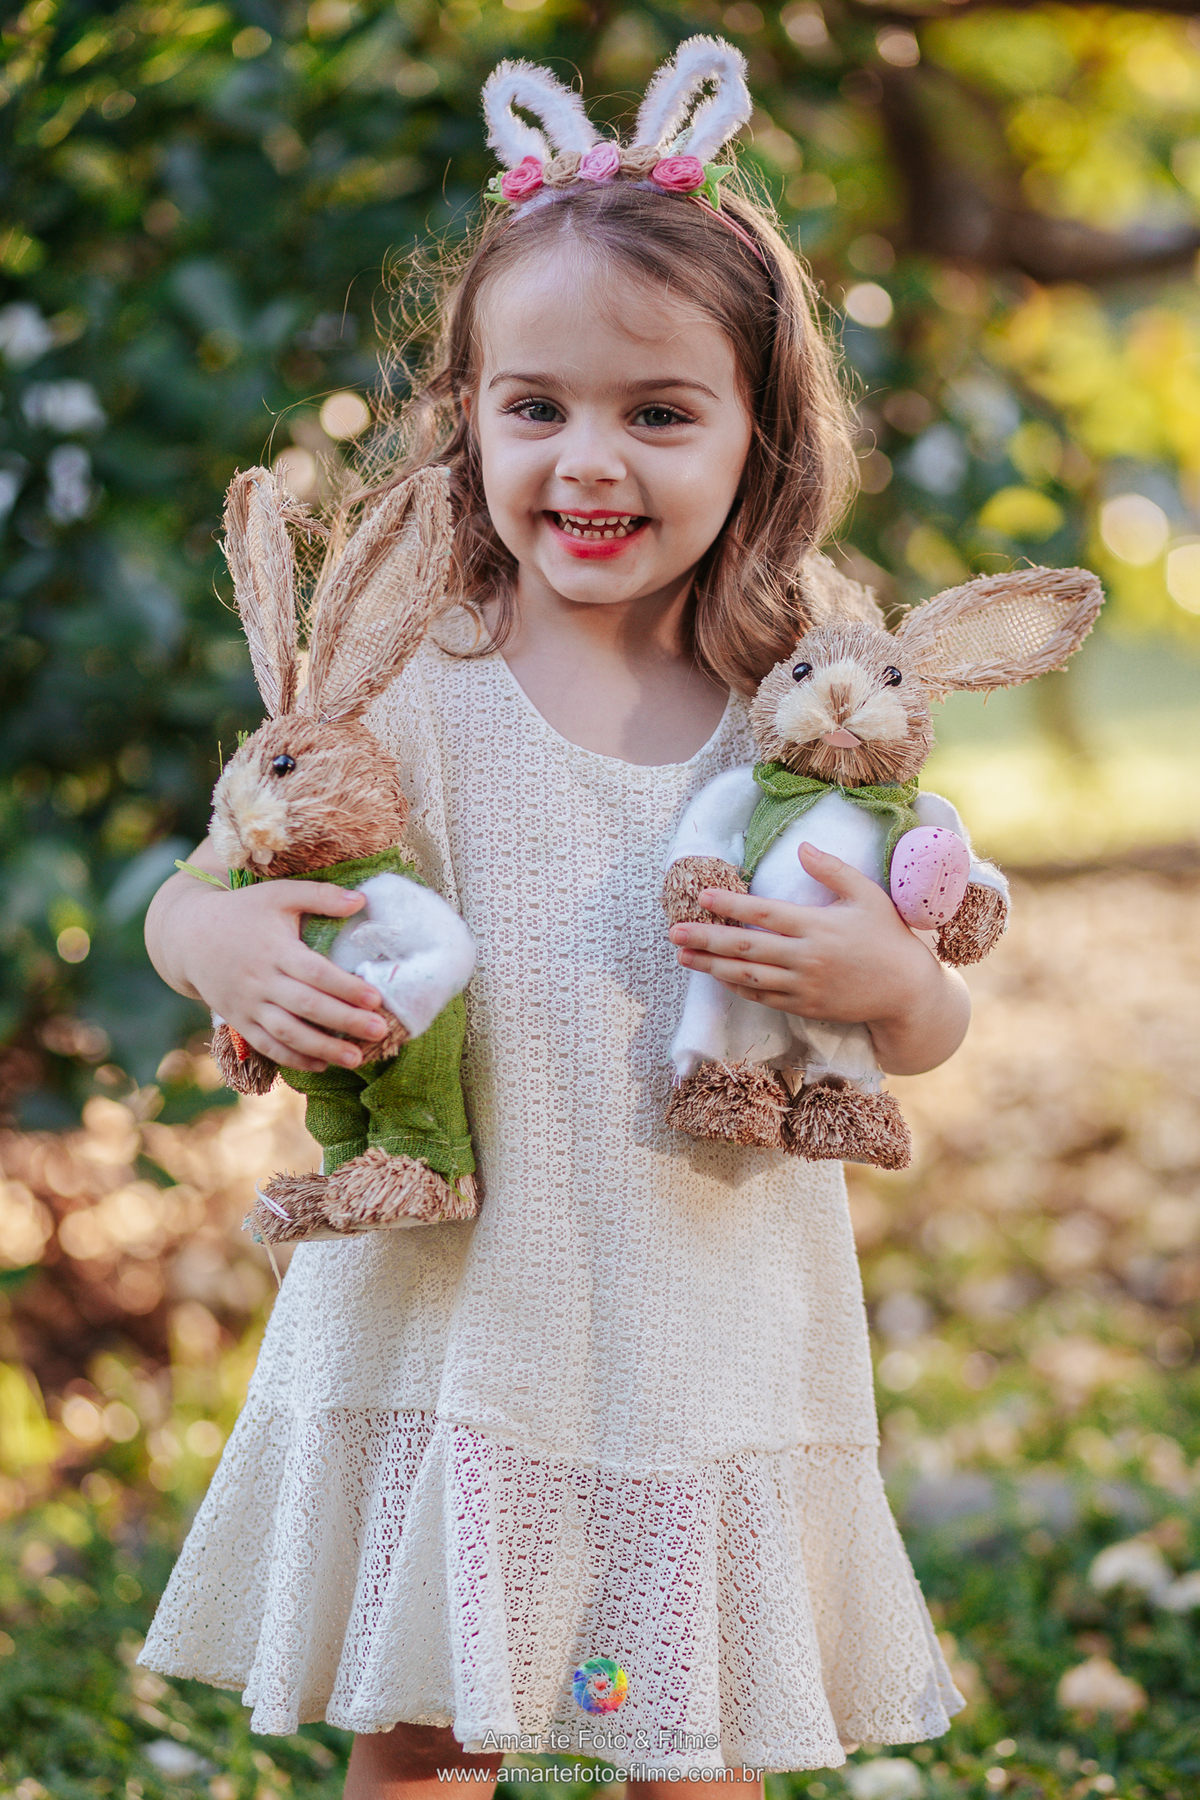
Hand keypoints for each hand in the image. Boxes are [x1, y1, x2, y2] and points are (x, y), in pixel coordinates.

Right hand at [152, 866, 389, 1071]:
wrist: (189, 937)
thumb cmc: (243, 912)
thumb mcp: (279, 894)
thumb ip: (319, 895)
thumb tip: (362, 899)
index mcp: (274, 949)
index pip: (315, 973)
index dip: (345, 987)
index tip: (376, 998)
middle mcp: (261, 981)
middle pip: (307, 1006)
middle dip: (345, 1021)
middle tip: (380, 1031)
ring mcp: (248, 1005)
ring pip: (288, 1033)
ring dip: (324, 1048)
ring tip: (357, 1059)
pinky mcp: (239, 1021)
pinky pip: (267, 1045)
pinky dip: (294, 1059)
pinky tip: (322, 1065)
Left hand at [667, 841, 970, 1074]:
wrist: (907, 991)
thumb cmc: (888, 937)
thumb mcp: (867, 895)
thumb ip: (833, 870)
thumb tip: (801, 846)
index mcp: (818, 926)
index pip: (764, 914)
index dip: (730, 904)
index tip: (702, 896)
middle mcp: (806, 958)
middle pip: (745, 948)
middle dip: (706, 939)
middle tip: (674, 932)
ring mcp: (803, 986)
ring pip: (747, 976)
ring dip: (712, 966)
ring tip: (682, 956)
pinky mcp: (805, 1006)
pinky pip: (763, 997)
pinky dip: (737, 987)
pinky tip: (717, 976)